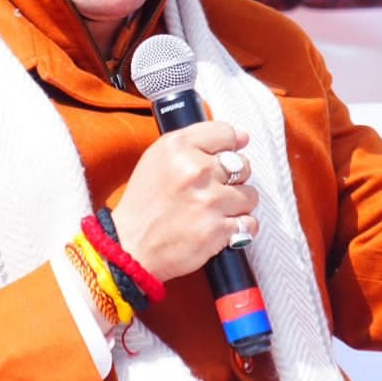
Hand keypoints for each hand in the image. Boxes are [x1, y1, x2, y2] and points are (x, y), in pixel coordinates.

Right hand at [110, 121, 259, 282]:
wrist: (131, 247)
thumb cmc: (144, 204)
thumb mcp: (158, 158)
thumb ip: (198, 142)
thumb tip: (242, 136)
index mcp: (178, 146)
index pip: (226, 133)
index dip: (226, 148)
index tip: (220, 160)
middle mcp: (195, 170)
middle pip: (243, 164)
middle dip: (232, 179)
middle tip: (210, 190)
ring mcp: (209, 200)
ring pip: (250, 195)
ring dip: (236, 205)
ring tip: (213, 211)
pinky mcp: (217, 229)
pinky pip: (249, 223)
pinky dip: (238, 229)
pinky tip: (219, 228)